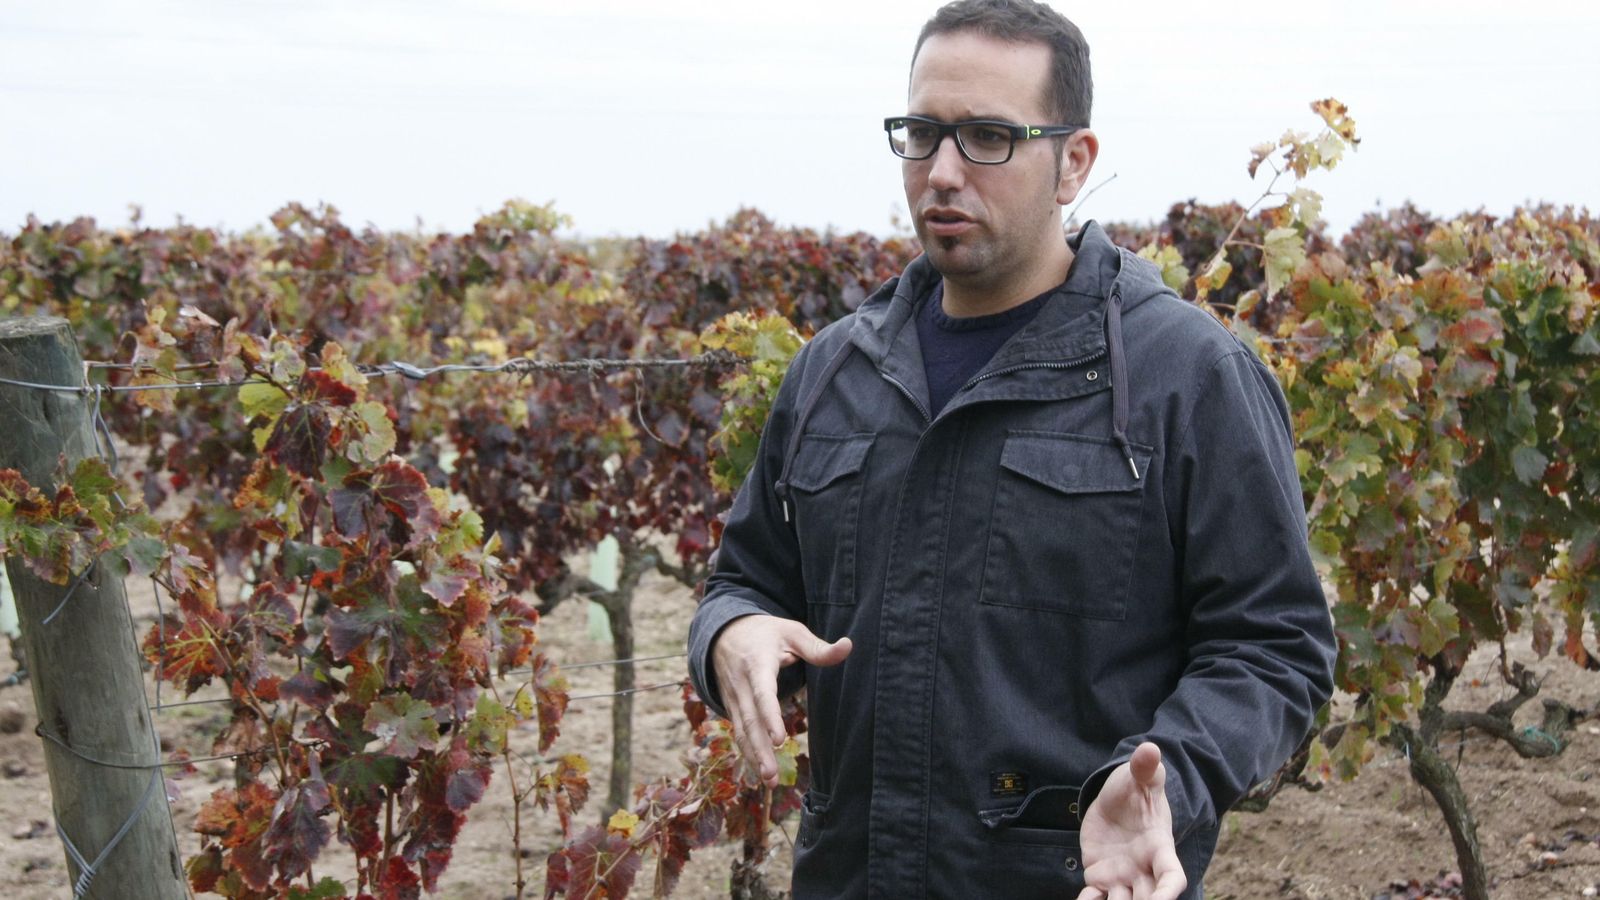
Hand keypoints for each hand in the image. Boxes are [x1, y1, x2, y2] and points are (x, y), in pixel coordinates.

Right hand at [711, 615, 851, 785]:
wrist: (723, 634)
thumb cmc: (765, 633)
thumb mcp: (792, 632)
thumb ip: (817, 647)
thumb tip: (848, 647)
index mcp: (757, 664)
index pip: (763, 694)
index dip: (770, 717)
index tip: (779, 739)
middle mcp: (741, 684)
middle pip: (750, 720)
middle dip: (760, 749)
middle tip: (772, 775)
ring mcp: (733, 698)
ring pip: (742, 731)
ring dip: (753, 757)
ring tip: (768, 781)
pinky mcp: (731, 708)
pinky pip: (738, 732)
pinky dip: (748, 753)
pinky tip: (760, 772)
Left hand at [1076, 742, 1186, 899]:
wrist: (1116, 802)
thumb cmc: (1136, 789)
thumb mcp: (1140, 776)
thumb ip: (1145, 767)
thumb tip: (1149, 748)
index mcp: (1159, 847)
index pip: (1171, 876)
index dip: (1169, 891)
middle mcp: (1143, 869)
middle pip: (1149, 899)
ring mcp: (1122, 877)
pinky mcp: (1100, 878)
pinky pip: (1095, 899)